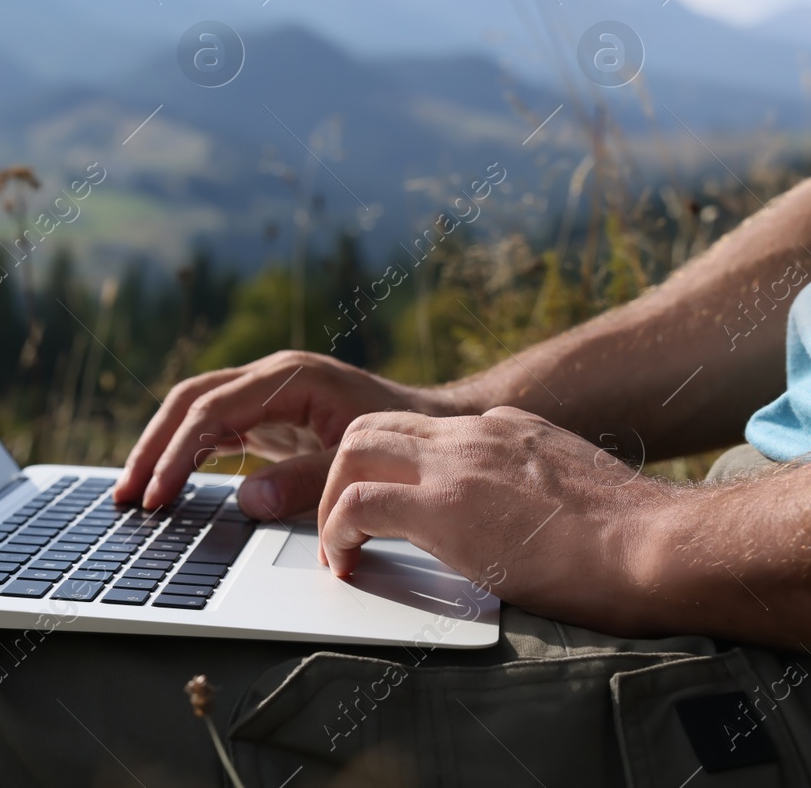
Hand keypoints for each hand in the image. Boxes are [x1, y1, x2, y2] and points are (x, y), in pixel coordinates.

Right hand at [115, 351, 460, 513]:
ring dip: (161, 448)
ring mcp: (265, 392)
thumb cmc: (404, 438)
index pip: (210, 410)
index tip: (156, 495)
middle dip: (152, 447)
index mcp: (289, 378)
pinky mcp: (267, 414)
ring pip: (193, 410)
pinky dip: (185, 453)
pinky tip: (166, 483)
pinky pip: (212, 427)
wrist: (435, 424)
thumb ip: (304, 482)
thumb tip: (245, 502)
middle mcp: (270, 376)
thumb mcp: (356, 462)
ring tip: (132, 491)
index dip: (176, 453)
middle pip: (189, 401)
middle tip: (125, 494)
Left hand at [316, 406, 670, 632]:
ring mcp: (457, 463)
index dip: (392, 470)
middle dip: (343, 473)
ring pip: (352, 452)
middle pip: (373, 428)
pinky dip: (336, 533)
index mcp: (509, 429)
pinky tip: (346, 564)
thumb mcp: (579, 491)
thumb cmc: (639, 542)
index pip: (426, 431)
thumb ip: (539, 491)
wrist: (662, 547)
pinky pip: (358, 506)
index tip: (384, 510)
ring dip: (331, 499)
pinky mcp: (444, 506)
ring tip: (336, 547)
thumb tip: (529, 525)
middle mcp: (476, 433)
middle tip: (341, 524)